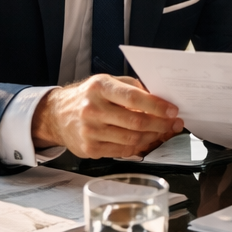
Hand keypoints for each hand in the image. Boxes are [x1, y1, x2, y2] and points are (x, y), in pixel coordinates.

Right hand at [31, 75, 183, 159]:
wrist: (57, 115)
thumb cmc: (88, 96)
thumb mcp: (107, 82)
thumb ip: (132, 87)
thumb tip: (159, 98)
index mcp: (99, 87)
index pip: (134, 98)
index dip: (157, 106)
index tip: (172, 110)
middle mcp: (93, 109)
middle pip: (136, 121)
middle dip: (161, 124)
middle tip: (174, 124)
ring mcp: (90, 131)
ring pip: (132, 138)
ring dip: (153, 137)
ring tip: (163, 132)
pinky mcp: (90, 149)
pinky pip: (123, 150)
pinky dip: (139, 146)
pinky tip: (146, 140)